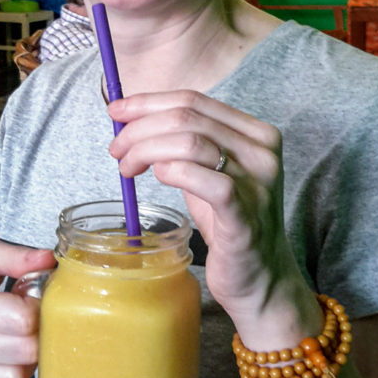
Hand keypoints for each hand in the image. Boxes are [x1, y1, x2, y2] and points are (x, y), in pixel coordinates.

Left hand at [108, 90, 312, 333]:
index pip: (193, 99)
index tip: (116, 112)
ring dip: (146, 150)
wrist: (261, 277)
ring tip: (128, 169)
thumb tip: (132, 118)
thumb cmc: (230, 221)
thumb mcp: (210, 172)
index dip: (147, 102)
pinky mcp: (244, 214)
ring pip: (189, 142)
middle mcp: (261, 151)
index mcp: (255, 133)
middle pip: (187, 117)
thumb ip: (185, 143)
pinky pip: (203, 180)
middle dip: (139, 128)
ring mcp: (257, 182)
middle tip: (116, 150)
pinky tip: (157, 178)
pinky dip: (172, 172)